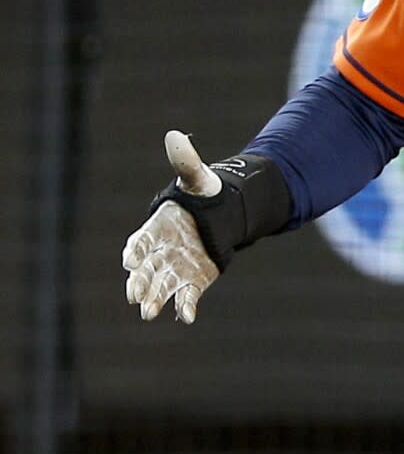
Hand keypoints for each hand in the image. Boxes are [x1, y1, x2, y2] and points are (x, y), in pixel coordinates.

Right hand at [122, 131, 222, 322]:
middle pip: (146, 270)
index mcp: (158, 227)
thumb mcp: (197, 178)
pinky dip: (186, 307)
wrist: (222, 215)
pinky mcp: (194, 281)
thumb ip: (186, 163)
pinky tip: (187, 318)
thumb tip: (174, 135)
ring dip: (155, 300)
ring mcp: (176, 268)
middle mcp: (161, 252)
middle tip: (135, 295)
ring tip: (149, 313)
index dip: (136, 251)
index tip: (130, 260)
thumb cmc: (203, 194)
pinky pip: (188, 296)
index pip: (141, 241)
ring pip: (161, 287)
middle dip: (139, 282)